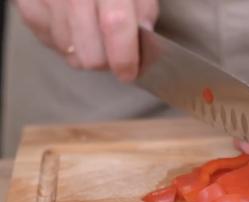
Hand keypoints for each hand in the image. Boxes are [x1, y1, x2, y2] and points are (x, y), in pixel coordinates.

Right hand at [15, 0, 157, 80]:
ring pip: (69, 52)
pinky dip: (64, 41)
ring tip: (93, 31)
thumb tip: (144, 38)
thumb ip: (144, 8)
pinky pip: (49, 42)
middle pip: (90, 52)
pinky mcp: (28, 6)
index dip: (124, 56)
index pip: (115, 24)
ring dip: (85, 51)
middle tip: (114, 53)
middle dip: (106, 62)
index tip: (129, 72)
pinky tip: (72, 24)